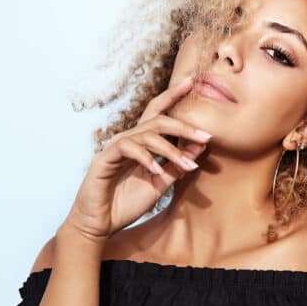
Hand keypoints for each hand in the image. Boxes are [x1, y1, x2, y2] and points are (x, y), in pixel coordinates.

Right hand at [61, 74, 209, 243]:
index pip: (158, 112)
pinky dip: (146, 158)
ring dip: (171, 150)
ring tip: (188, 165)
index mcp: (142, 143)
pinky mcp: (104, 159)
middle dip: (184, 126)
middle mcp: (129, 140)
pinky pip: (128, 149)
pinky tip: (157, 170)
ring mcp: (115, 148)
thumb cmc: (127, 203)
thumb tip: (200, 147)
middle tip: (206, 136)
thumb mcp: (160, 183)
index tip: (192, 81)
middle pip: (157, 120)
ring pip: (147, 135)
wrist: (100, 225)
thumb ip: (177, 165)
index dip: (173, 95)